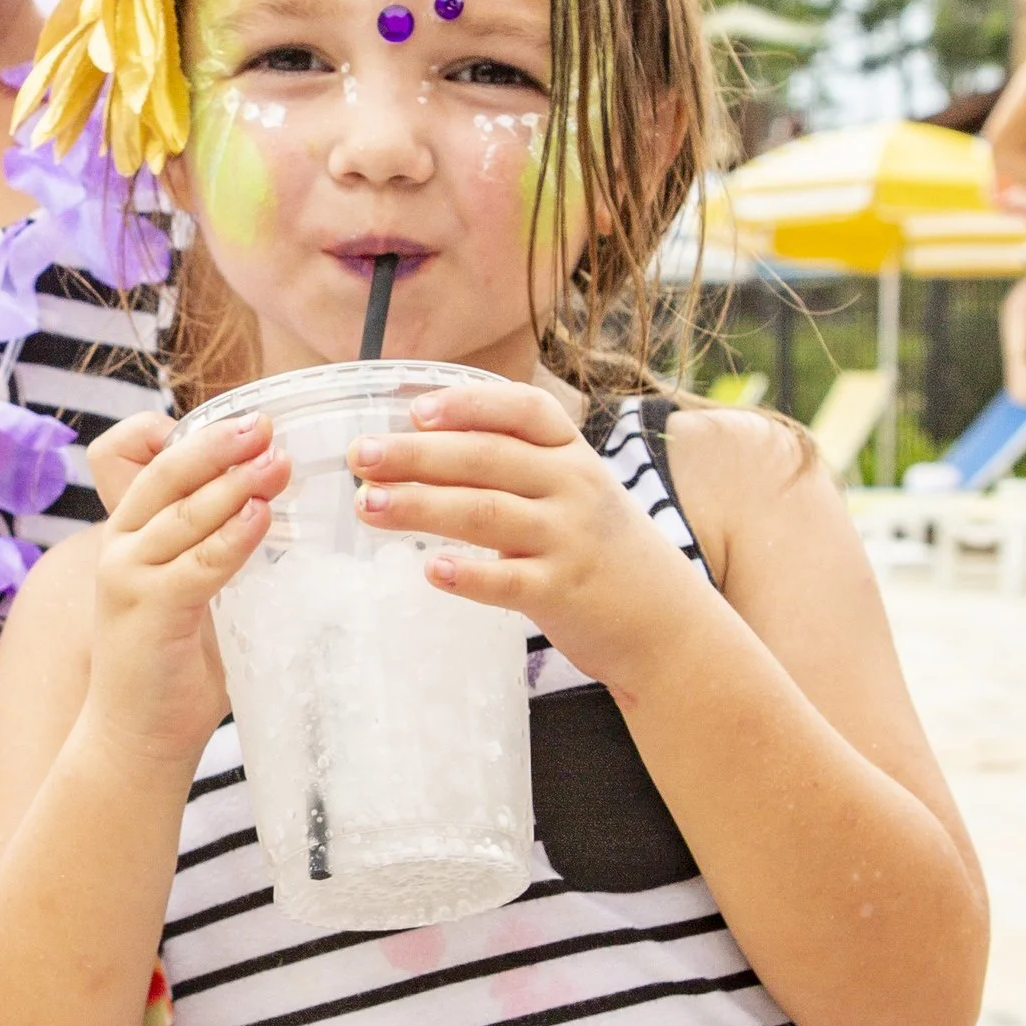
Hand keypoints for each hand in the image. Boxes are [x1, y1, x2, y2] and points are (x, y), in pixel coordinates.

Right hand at [83, 408, 289, 768]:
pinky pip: (197, 562)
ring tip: (277, 461)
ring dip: (234, 482)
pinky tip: (260, 517)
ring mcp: (127, 576)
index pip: (136, 460)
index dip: (182, 435)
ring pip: (183, 512)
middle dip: (217, 443)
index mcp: (130, 536)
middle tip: (266, 424)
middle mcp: (119, 547)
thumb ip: (219, 553)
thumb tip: (278, 512)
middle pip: (164, 473)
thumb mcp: (197, 594)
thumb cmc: (173, 669)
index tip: (238, 422)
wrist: (134, 739)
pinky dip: (231, 536)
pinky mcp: (146, 609)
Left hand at [347, 376, 706, 691]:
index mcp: (571, 455)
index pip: (523, 412)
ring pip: (486, 513)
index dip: (469, 405)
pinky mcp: (562, 593)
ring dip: (422, 506)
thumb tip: (417, 444)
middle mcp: (572, 488)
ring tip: (368, 505)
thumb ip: (513, 466)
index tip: (416, 410)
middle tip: (360, 456)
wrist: (665, 620)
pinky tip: (430, 570)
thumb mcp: (572, 490)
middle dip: (417, 454)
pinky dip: (468, 574)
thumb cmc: (598, 547)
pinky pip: (508, 581)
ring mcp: (568, 540)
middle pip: (487, 459)